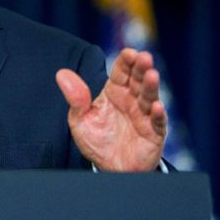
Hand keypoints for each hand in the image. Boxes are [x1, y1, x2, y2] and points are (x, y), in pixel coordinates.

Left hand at [56, 48, 166, 170]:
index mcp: (114, 92)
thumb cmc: (96, 140)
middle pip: (138, 80)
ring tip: (152, 75)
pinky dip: (158, 115)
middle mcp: (131, 100)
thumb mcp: (80, 119)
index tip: (129, 52)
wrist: (108, 167)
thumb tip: (61, 74)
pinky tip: (156, 107)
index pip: (121, 72)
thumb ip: (75, 98)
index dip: (126, 62)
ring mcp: (144, 116)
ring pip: (150, 98)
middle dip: (141, 68)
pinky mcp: (153, 134)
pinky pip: (157, 123)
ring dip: (151, 87)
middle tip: (144, 57)